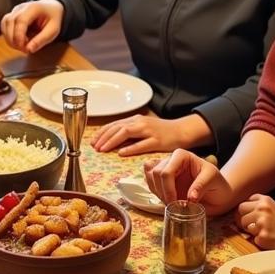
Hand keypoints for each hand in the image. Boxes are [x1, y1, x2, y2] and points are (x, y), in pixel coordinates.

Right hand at [0, 0, 63, 52]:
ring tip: (21, 46)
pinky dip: (8, 35)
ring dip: (9, 38)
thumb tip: (29, 50)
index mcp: (33, 8)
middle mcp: (21, 7)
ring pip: (5, 23)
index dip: (19, 36)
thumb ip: (41, 40)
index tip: (24, 48)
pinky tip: (18, 41)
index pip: (20, 20)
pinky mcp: (12, 15)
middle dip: (13, 39)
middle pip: (9, 21)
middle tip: (24, 50)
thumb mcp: (53, 30)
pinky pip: (4, 25)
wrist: (51, 8)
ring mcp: (15, 10)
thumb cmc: (52, 18)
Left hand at [91, 113, 211, 156]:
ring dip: (112, 141)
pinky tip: (121, 153)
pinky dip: (130, 148)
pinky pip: (142, 144)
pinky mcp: (157, 141)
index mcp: (135, 120)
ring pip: (126, 133)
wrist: (181, 131)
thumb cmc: (161, 132)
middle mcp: (140, 123)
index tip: (92, 141)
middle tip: (94, 147)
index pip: (114, 124)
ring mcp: (149, 131)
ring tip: (103, 149)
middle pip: (117, 128)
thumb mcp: (143, 129)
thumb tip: (112, 141)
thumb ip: (129, 133)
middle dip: (103, 137)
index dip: (101, 132)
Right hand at [144, 149, 232, 209]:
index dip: (168, 189)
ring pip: (150, 178)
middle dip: (164, 193)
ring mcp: (164, 168)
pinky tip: (167, 199)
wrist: (218, 193)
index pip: (166, 171)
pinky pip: (150, 182)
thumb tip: (190, 197)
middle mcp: (170, 159)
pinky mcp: (161, 178)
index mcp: (181, 155)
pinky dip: (156, 193)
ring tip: (173, 203)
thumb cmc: (217, 184)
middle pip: (156, 174)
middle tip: (176, 206)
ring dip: (159, 193)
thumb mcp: (213, 181)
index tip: (175, 203)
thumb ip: (201, 186)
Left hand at [236, 195, 274, 249]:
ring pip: (244, 225)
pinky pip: (251, 238)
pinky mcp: (261, 236)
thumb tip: (238, 209)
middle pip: (240, 211)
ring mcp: (261, 223)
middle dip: (244, 218)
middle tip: (253, 225)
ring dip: (251, 230)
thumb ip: (259, 205)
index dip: (247, 211)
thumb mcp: (274, 208)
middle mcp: (262, 209)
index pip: (244, 202)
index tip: (252, 216)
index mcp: (266, 200)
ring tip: (265, 231)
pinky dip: (258, 240)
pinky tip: (270, 239)